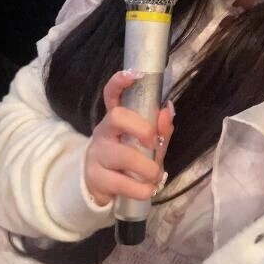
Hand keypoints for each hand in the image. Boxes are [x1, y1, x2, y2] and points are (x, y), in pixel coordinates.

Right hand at [84, 70, 174, 206]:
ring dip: (148, 168)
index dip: (120, 82)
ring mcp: (97, 154)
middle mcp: (104, 132)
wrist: (101, 187)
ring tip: (154, 175)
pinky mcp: (96, 178)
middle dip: (143, 128)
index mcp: (115, 119)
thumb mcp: (146, 143)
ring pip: (123, 155)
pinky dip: (142, 189)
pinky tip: (146, 189)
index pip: (111, 94)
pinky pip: (122, 183)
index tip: (136, 74)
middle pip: (116, 117)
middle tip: (153, 143)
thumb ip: (160, 128)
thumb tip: (168, 109)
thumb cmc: (128, 159)